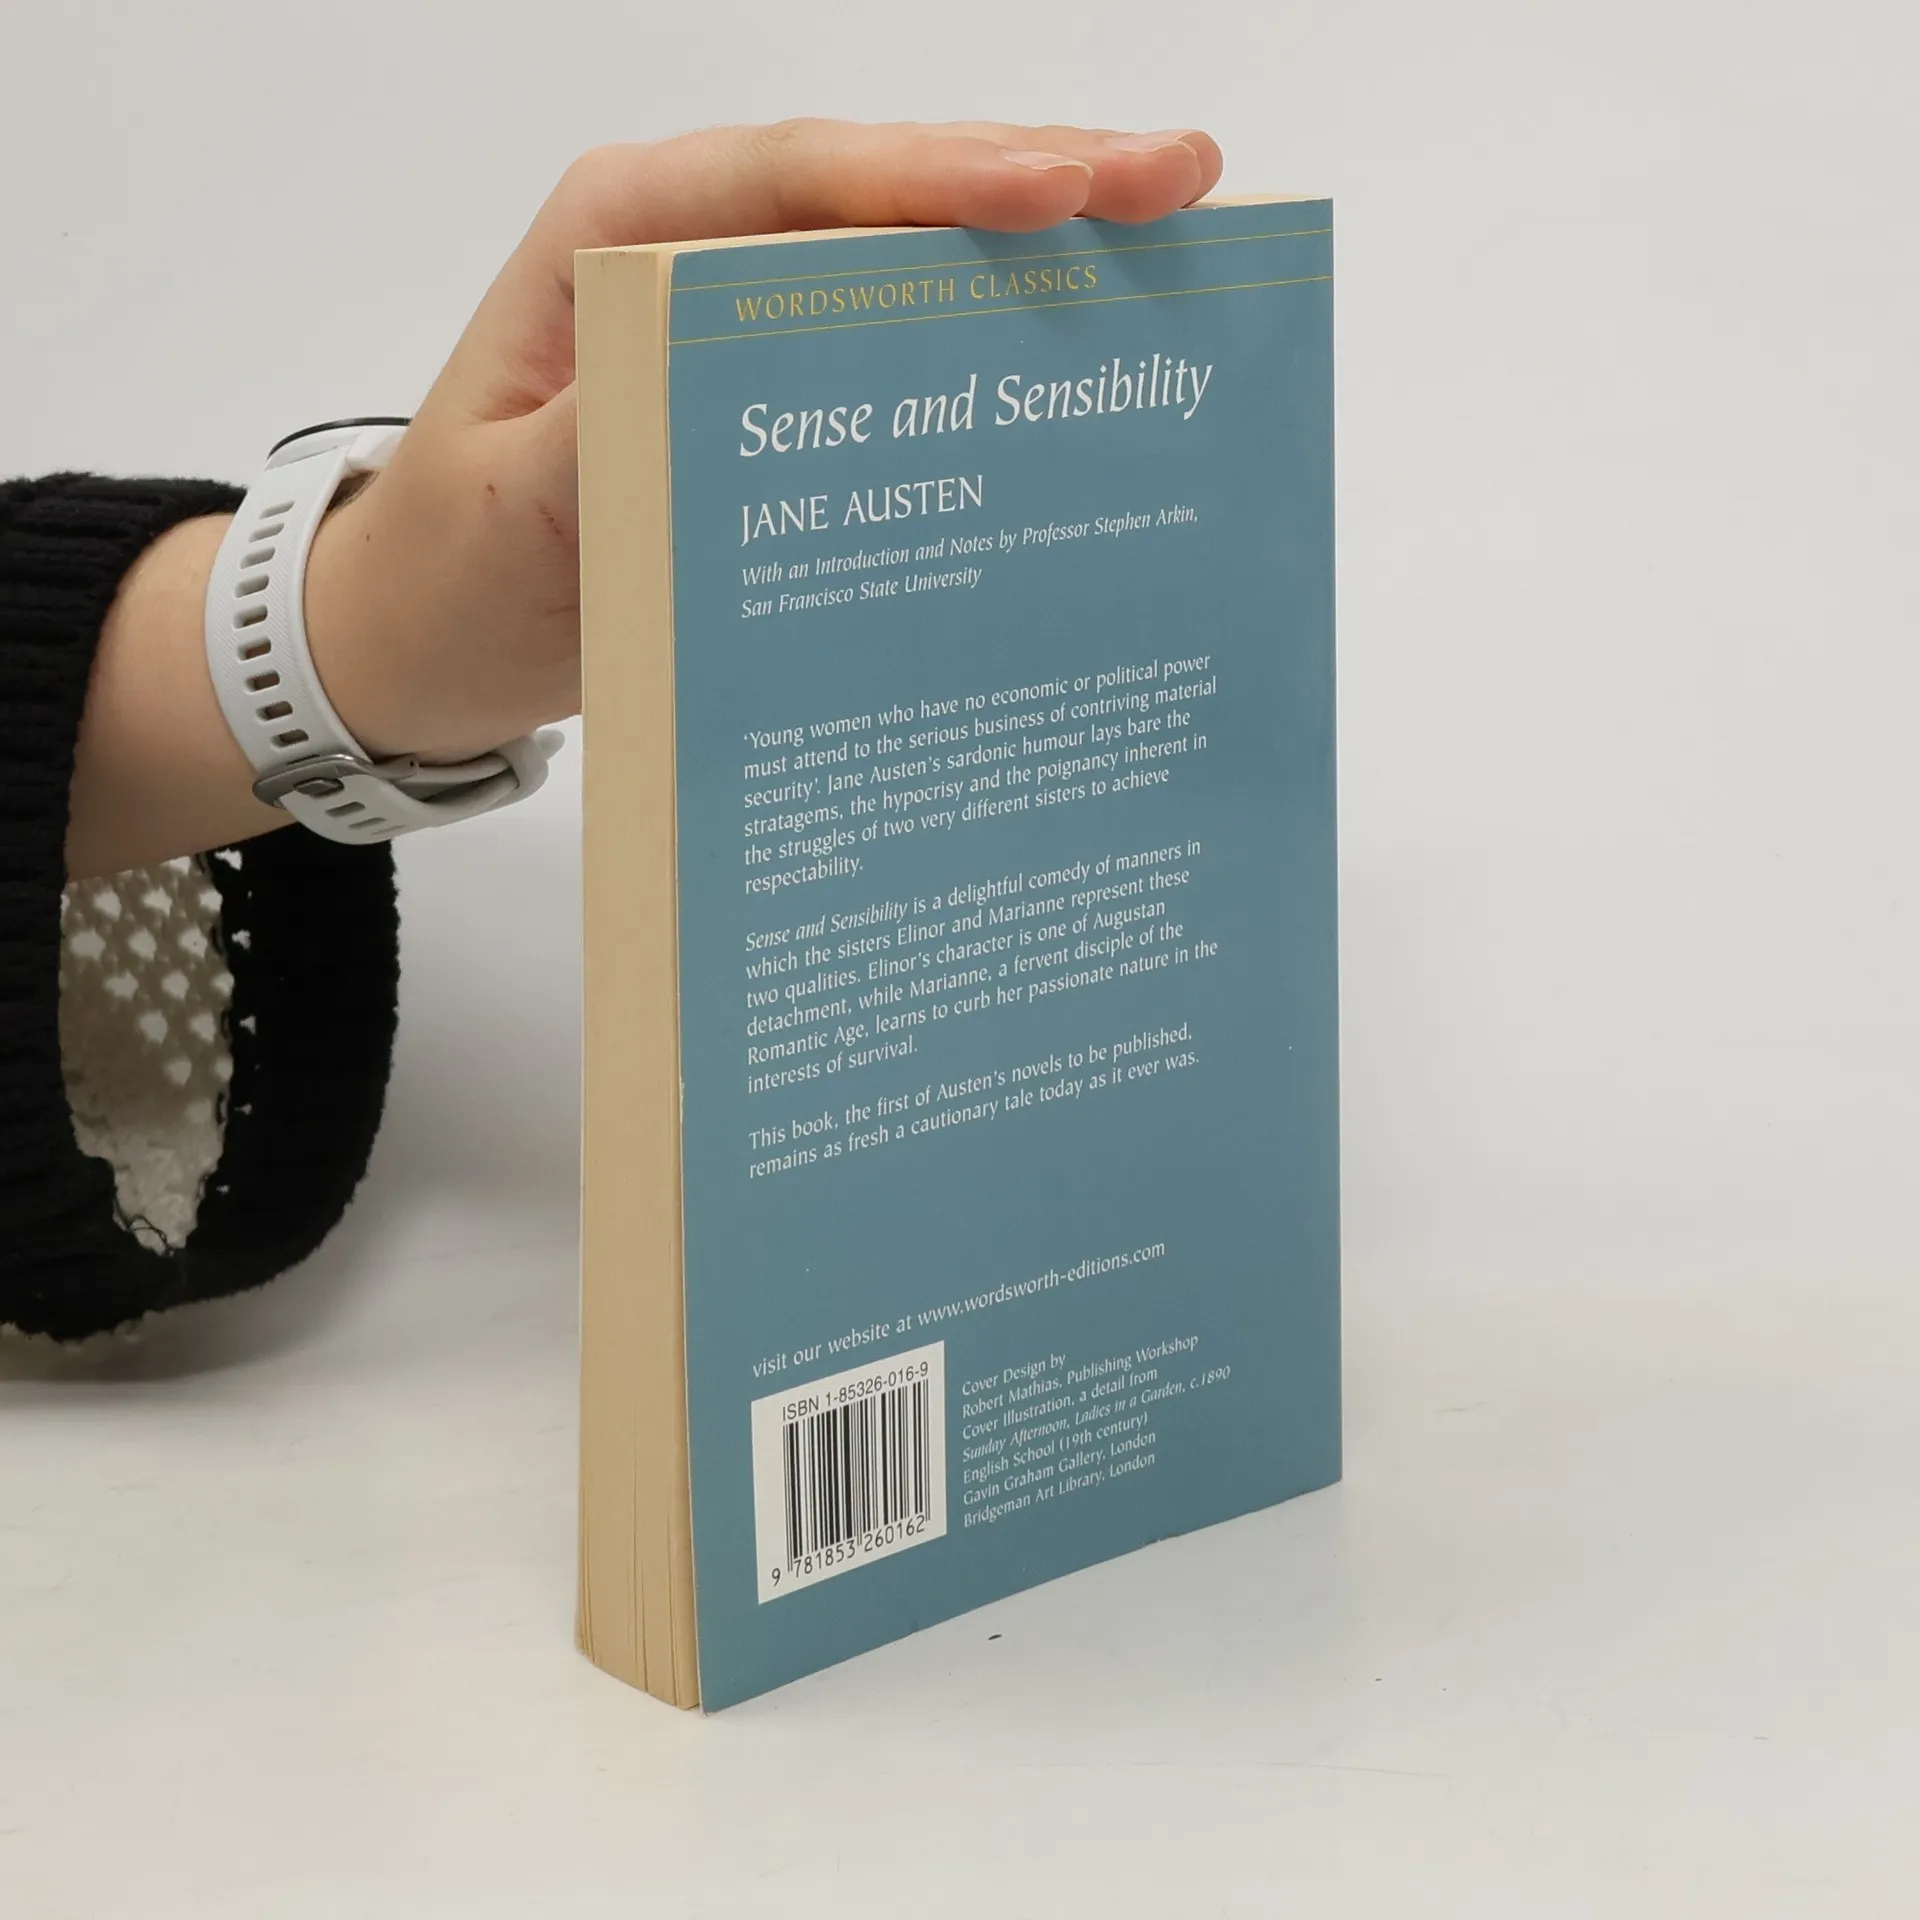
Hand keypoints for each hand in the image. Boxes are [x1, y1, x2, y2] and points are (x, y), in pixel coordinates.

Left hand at [303, 120, 1223, 760]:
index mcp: (619, 238)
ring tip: (1172, 238)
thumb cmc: (451, 566)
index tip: (1069, 194)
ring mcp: (742, 319)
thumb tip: (722, 387)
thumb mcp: (512, 509)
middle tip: (1182, 179)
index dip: (941, 182)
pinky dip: (990, 338)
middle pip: (883, 191)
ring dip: (1039, 249)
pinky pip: (896, 344)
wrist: (423, 634)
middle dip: (1037, 181)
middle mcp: (692, 252)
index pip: (801, 181)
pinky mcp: (773, 394)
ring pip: (908, 256)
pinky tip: (1084, 344)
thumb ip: (609, 435)